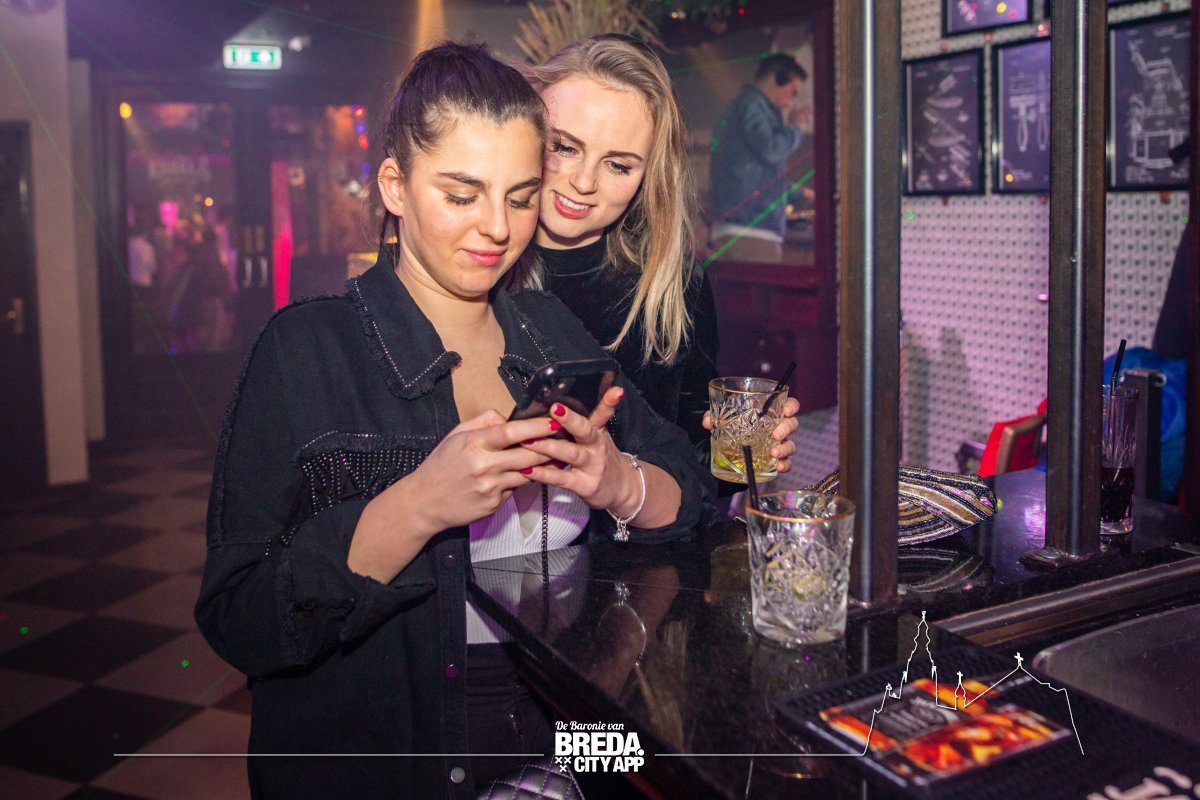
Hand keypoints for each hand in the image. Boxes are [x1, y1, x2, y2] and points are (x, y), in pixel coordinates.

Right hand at [348, 410, 556, 581]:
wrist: (423, 502)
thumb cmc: (440, 466)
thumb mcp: (455, 436)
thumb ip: (483, 423)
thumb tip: (508, 418)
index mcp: (474, 444)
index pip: (512, 432)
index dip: (537, 426)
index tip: (554, 421)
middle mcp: (484, 466)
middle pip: (528, 454)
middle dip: (549, 446)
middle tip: (565, 438)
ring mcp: (490, 488)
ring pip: (528, 473)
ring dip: (542, 465)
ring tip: (554, 456)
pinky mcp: (493, 505)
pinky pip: (515, 489)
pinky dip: (519, 481)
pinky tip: (519, 475)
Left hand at [518, 387, 642, 517]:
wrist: (622, 489)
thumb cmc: (601, 458)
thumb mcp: (598, 436)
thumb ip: (582, 421)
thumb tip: (562, 399)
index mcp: (598, 431)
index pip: (604, 413)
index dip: (608, 401)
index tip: (614, 391)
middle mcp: (597, 446)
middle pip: (585, 430)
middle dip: (570, 419)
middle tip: (554, 408)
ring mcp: (592, 466)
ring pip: (570, 454)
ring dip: (548, 446)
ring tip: (528, 440)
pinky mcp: (585, 485)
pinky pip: (562, 478)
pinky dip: (544, 474)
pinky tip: (528, 469)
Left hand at [701, 396, 799, 473]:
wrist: (727, 454)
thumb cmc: (731, 430)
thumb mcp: (722, 421)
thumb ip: (715, 418)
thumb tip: (708, 421)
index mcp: (769, 414)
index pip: (787, 405)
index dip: (791, 406)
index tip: (786, 409)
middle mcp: (777, 428)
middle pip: (791, 424)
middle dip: (786, 428)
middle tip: (774, 434)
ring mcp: (778, 445)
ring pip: (790, 444)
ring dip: (784, 448)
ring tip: (773, 453)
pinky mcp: (774, 461)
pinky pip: (786, 463)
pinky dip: (785, 465)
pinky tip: (778, 467)